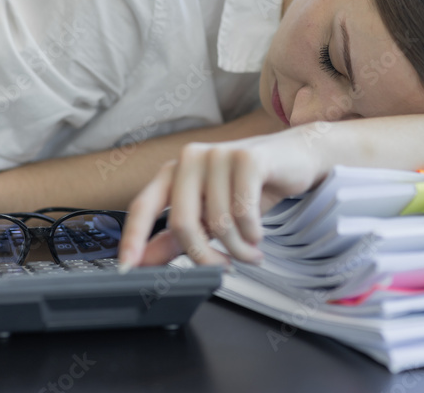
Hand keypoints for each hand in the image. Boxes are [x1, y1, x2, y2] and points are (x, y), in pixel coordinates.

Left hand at [118, 124, 330, 267]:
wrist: (296, 158)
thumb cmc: (250, 187)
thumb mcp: (210, 215)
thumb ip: (175, 238)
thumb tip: (143, 262)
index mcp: (174, 172)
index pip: (143, 205)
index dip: (133, 238)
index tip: (127, 268)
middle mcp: (191, 158)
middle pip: (182, 223)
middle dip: (205, 257)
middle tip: (224, 268)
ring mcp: (218, 154)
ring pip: (219, 223)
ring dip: (238, 250)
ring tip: (251, 251)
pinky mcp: (248, 158)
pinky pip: (243, 213)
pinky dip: (253, 234)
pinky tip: (259, 234)